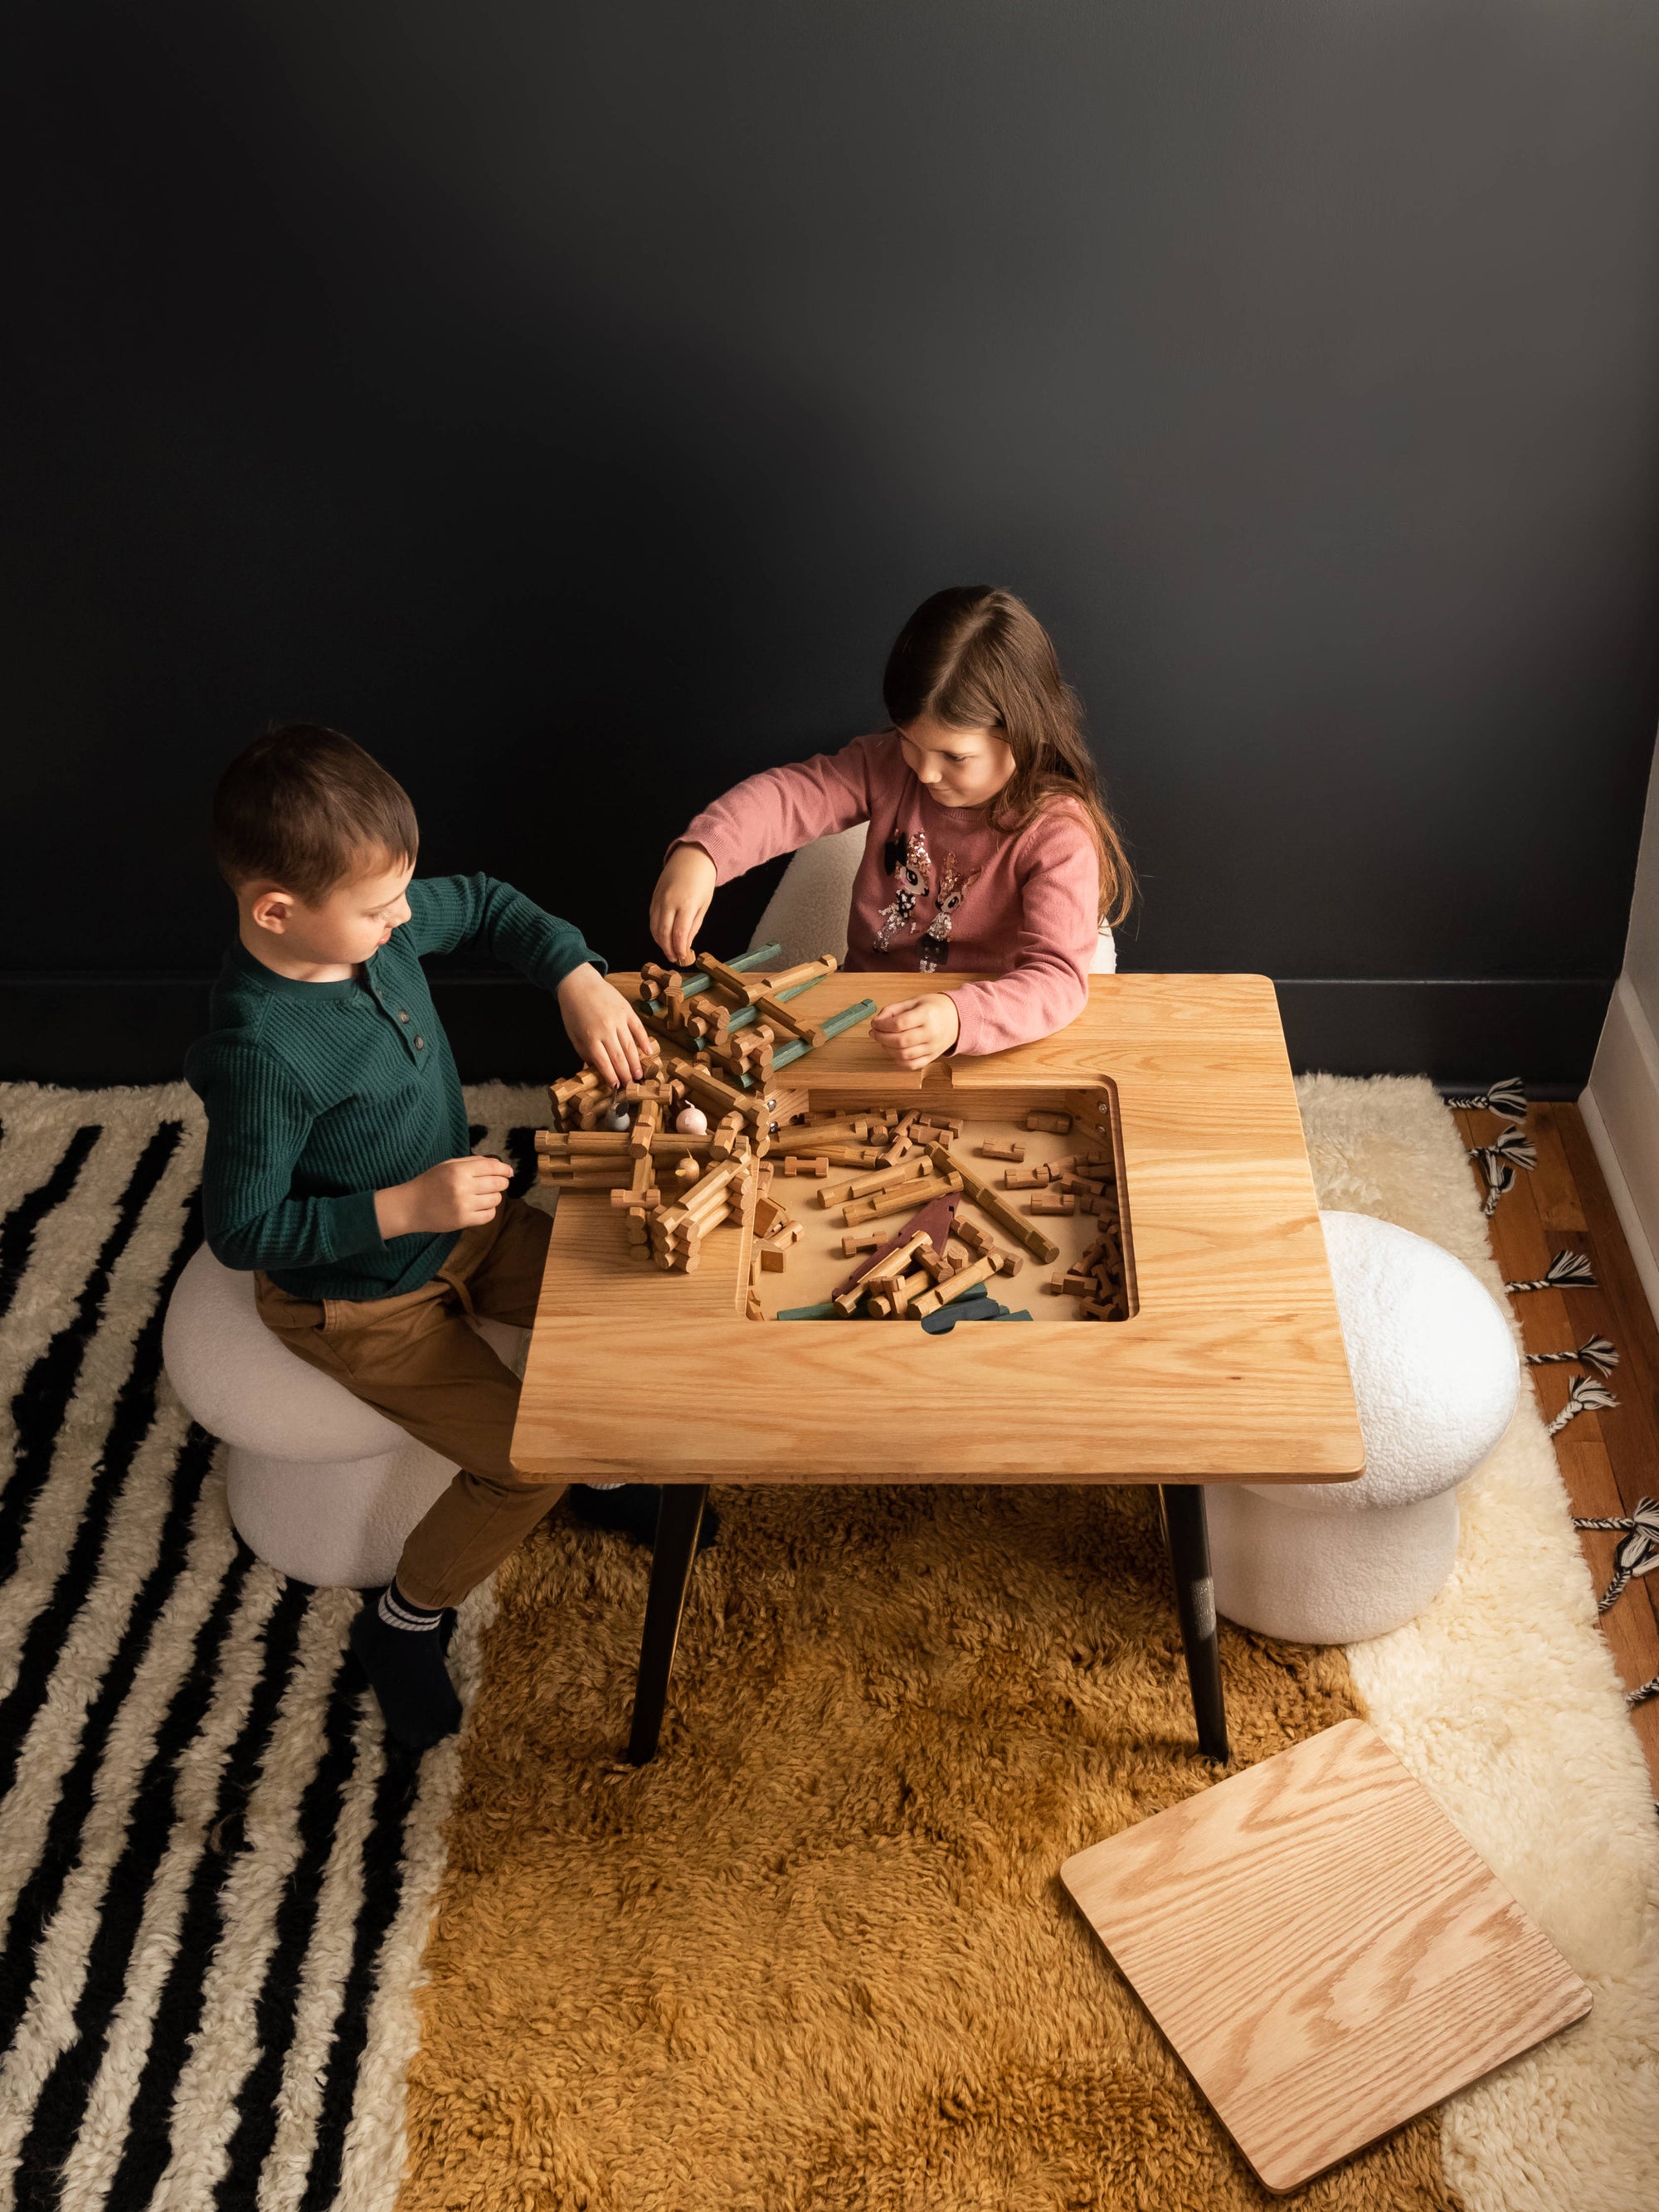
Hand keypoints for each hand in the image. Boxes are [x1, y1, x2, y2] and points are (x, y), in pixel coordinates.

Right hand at [376, 1154, 510, 1238]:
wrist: (410, 1206)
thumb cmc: (431, 1182)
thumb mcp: (448, 1165)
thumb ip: (473, 1162)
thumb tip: (500, 1165)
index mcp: (458, 1170)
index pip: (492, 1167)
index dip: (504, 1169)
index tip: (509, 1172)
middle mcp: (462, 1187)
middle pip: (497, 1184)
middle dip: (501, 1183)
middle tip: (497, 1184)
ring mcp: (463, 1205)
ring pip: (496, 1200)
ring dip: (494, 1197)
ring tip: (484, 1196)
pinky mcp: (463, 1220)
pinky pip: (489, 1215)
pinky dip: (489, 1210)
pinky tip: (480, 1207)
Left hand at [557, 961, 649, 1085]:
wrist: (579, 983)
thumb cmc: (573, 1010)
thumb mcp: (573, 1034)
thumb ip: (584, 1052)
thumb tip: (593, 1069)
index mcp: (590, 1037)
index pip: (604, 1062)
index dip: (611, 1076)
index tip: (616, 1086)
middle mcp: (606, 1029)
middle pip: (619, 1057)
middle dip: (626, 1074)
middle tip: (631, 1085)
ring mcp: (618, 1019)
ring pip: (630, 1045)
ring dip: (636, 1062)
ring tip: (639, 1075)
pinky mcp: (627, 1010)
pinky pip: (638, 1028)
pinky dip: (644, 1041)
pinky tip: (648, 1052)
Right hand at [650, 843, 717, 965]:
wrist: (692, 856)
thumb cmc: (702, 880)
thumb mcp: (704, 905)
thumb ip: (694, 925)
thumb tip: (686, 943)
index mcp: (687, 904)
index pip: (679, 934)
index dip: (679, 949)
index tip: (682, 958)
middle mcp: (670, 901)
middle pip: (663, 933)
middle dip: (667, 949)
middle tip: (673, 958)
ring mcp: (660, 898)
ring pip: (654, 926)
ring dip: (659, 941)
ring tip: (668, 950)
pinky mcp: (654, 896)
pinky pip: (651, 917)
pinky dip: (655, 929)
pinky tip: (662, 935)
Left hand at [869, 993, 960, 1071]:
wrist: (957, 1018)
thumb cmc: (934, 1008)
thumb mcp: (914, 1001)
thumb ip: (893, 1010)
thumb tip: (876, 1022)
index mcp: (927, 1015)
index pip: (899, 1024)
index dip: (882, 1025)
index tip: (875, 1023)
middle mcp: (931, 1033)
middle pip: (900, 1041)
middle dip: (881, 1037)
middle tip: (874, 1033)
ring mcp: (932, 1047)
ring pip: (904, 1055)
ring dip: (887, 1049)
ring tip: (883, 1040)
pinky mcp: (932, 1057)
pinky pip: (912, 1065)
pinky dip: (898, 1060)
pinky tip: (893, 1051)